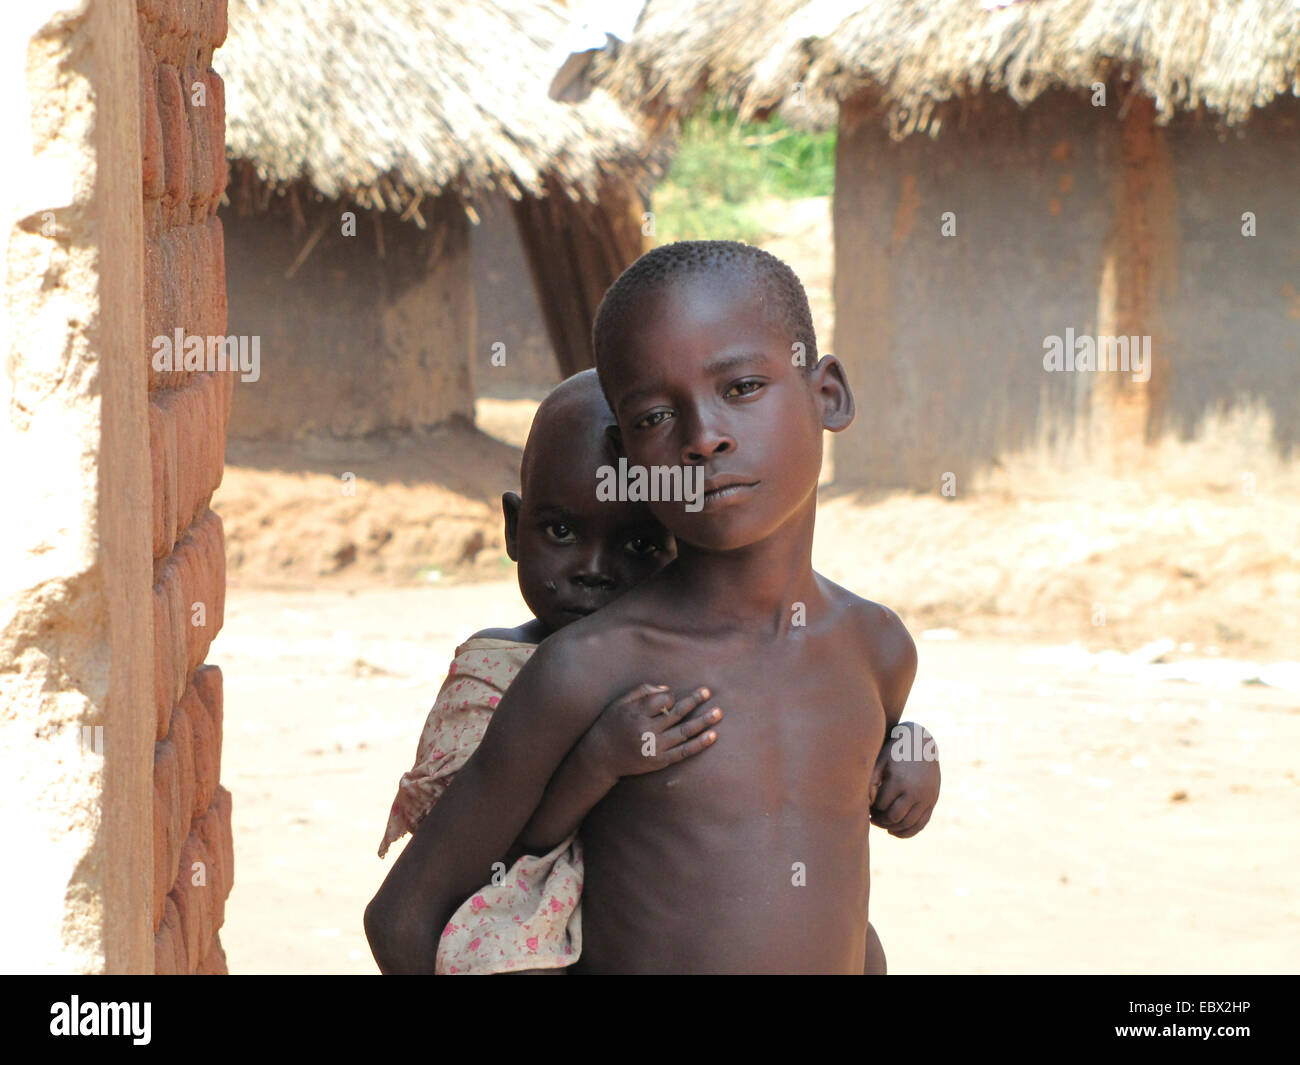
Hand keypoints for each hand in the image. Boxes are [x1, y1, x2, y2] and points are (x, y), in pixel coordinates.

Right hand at [579, 684, 720, 784]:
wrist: (601, 757)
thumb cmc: (611, 725)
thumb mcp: (620, 703)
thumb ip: (642, 691)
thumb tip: (668, 688)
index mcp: (636, 714)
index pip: (662, 700)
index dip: (669, 697)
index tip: (669, 698)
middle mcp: (646, 730)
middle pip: (676, 712)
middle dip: (694, 701)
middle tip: (707, 692)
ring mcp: (654, 747)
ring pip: (685, 732)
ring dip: (704, 721)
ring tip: (718, 713)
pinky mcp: (659, 761)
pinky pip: (684, 751)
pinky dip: (700, 744)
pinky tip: (713, 735)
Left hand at [869, 721, 939, 837]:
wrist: (922, 743)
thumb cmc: (895, 751)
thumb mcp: (881, 760)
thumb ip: (871, 781)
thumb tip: (866, 805)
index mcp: (900, 781)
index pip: (882, 805)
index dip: (872, 808)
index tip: (865, 807)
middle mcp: (916, 791)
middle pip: (894, 817)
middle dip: (881, 820)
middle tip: (872, 818)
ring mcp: (926, 798)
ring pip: (908, 824)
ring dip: (892, 828)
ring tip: (880, 823)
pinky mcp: (932, 801)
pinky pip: (921, 824)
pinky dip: (908, 832)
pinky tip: (894, 832)